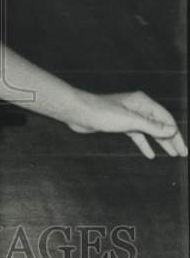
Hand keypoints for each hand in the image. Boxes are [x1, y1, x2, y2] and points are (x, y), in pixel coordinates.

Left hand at [68, 90, 187, 159]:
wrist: (78, 112)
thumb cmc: (102, 113)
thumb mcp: (130, 121)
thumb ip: (152, 126)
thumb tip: (172, 130)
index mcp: (143, 102)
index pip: (166, 119)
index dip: (176, 134)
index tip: (183, 149)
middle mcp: (138, 107)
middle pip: (160, 124)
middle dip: (172, 139)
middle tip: (182, 153)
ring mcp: (129, 115)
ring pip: (150, 131)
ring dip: (161, 142)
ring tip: (172, 154)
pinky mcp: (120, 123)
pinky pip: (137, 135)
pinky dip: (144, 144)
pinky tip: (150, 154)